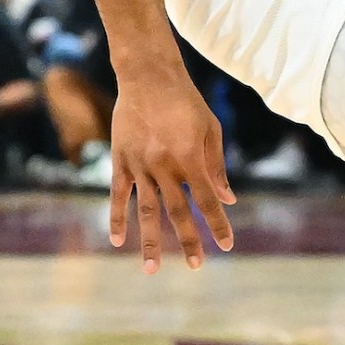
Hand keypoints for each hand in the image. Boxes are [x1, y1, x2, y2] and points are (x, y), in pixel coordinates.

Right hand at [105, 66, 233, 274]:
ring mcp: (140, 164)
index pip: (207, 200)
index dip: (217, 224)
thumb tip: (227, 199)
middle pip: (178, 211)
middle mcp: (164, 165)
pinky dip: (117, 218)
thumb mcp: (210, 129)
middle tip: (196, 266)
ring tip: (152, 269)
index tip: (226, 245)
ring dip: (150, 241)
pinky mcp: (120, 160)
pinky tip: (118, 241)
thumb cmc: (186, 101)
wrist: (148, 75)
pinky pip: (118, 195)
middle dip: (189, 240)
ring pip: (146, 211)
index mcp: (190, 158)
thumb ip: (217, 166)